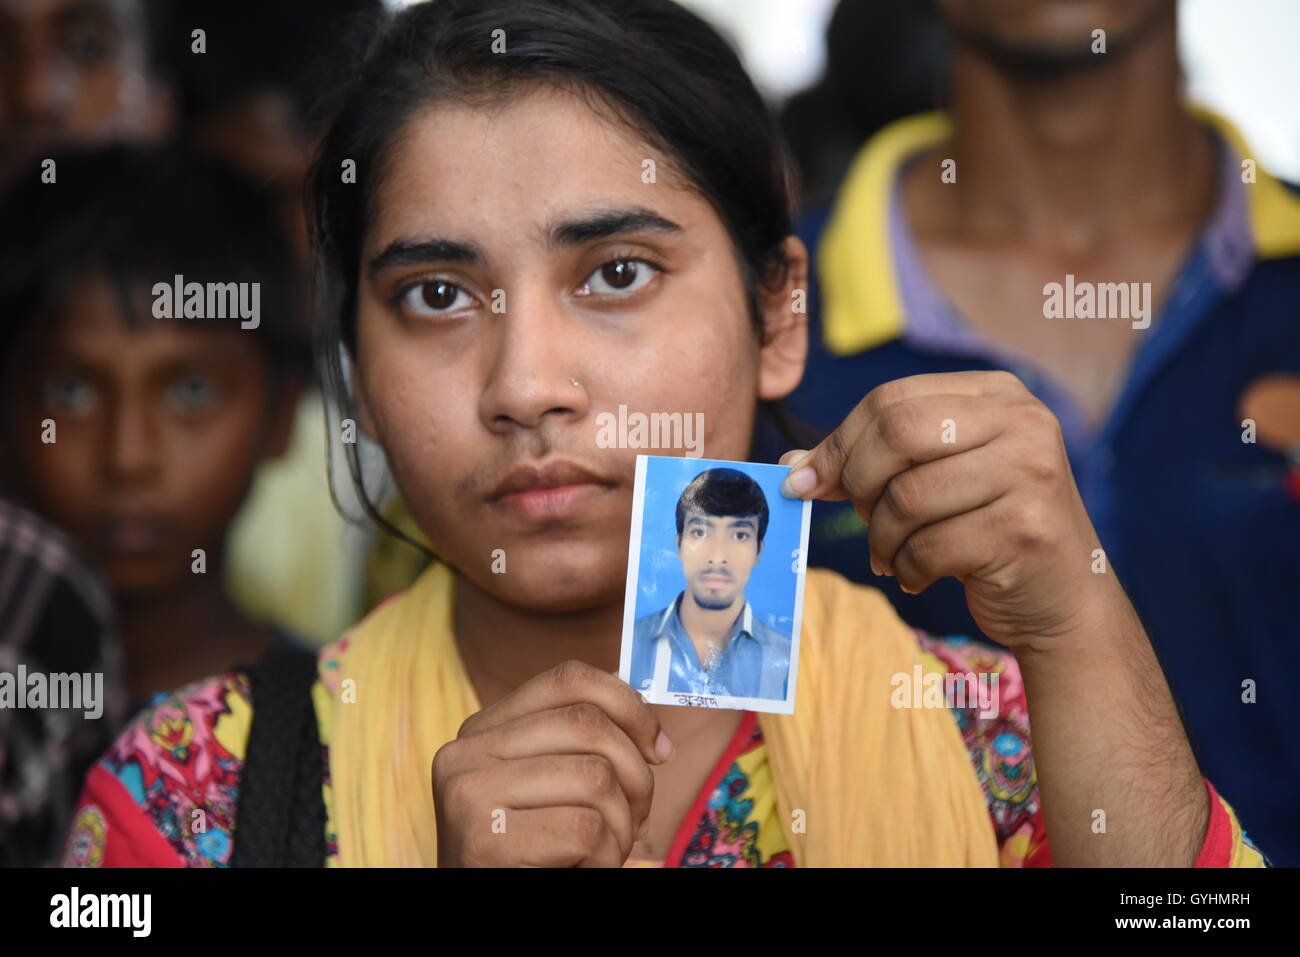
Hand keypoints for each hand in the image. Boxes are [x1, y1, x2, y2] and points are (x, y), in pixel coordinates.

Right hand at [431, 659, 672, 865]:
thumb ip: (576, 741)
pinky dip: (604, 856)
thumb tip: (631, 689)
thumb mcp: (548, 786)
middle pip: (588, 725)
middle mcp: (466, 752)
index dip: (628, 704)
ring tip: (605, 850)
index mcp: (482, 729)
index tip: (659, 747)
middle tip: (640, 816)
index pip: (568, 679)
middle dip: (637, 774)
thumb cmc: (532, 853)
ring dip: (621, 825)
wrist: (490, 905)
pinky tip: (585, 868)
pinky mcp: (484, 841)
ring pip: (594, 777)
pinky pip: (584, 829)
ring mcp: (469, 794)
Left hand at [780, 371, 1110, 650]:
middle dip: (858, 483)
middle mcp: (1022, 422)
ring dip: (883, 539)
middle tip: (861, 517)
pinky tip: (920, 575)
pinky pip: (929, 547)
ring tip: (893, 555)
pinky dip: (908, 569)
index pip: (892, 399)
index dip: (838, 442)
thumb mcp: (940, 478)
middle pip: (896, 435)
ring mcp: (1030, 473)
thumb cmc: (987, 532)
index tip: (807, 481)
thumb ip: (876, 460)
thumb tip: (794, 466)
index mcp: (996, 394)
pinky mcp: (1025, 530)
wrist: (1064, 602)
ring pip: (907, 497)